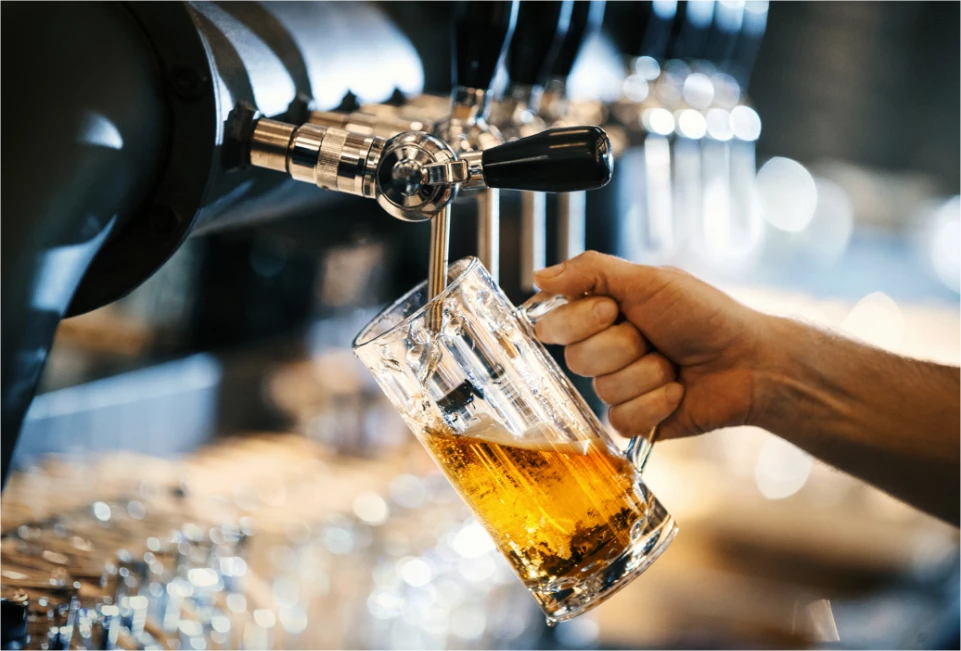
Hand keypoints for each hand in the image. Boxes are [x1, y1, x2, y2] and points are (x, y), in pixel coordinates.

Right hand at [533, 251, 765, 440]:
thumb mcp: (649, 280)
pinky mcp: (635, 420)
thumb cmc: (704, 314)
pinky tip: (678, 392)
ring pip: (603, 389)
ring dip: (648, 374)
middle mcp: (603, 349)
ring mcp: (618, 386)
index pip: (553, 323)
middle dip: (624, 346)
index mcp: (600, 313)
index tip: (614, 309)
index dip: (581, 320)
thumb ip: (591, 272)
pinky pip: (622, 419)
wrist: (750, 360)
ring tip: (674, 365)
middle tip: (654, 337)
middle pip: (577, 359)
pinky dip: (656, 403)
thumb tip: (538, 276)